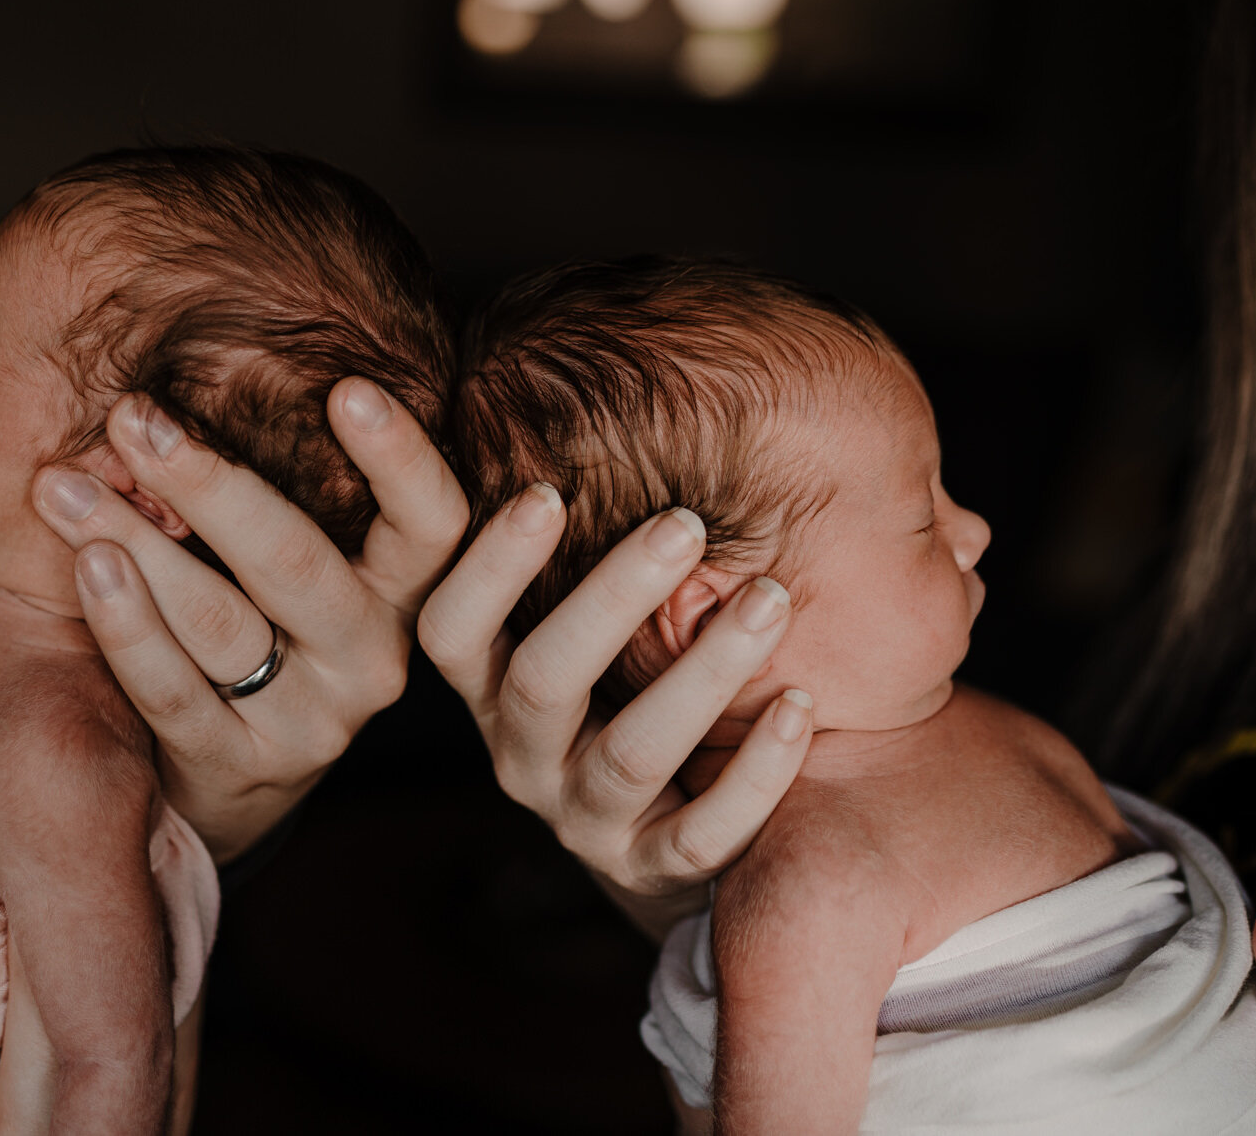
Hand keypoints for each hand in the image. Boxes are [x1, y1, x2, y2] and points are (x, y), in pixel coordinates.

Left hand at [33, 377, 466, 863]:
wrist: (232, 772)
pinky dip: (124, 624)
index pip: (431, 521)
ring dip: (137, 543)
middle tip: (134, 417)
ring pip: (222, 622)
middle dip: (210, 484)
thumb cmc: (265, 624)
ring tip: (67, 486)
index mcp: (402, 592)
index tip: (347, 388)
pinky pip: (173, 690)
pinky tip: (87, 565)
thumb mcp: (301, 562)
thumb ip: (293, 485)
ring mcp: (310, 722)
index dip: (401, 458)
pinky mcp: (238, 769)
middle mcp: (372, 657)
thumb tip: (200, 374)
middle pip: (298, 564)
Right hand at [418, 488, 813, 940]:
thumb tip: (583, 383)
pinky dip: (755, 772)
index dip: (488, 565)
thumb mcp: (581, 618)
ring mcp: (584, 819)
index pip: (451, 626)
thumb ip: (573, 532)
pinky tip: (804, 705)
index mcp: (487, 684)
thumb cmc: (623, 678)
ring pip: (631, 754)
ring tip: (774, 598)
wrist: (664, 828)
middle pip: (541, 680)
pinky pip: (703, 835)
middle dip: (611, 599)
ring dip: (704, 673)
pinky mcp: (654, 870)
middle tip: (684, 520)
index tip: (544, 491)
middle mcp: (520, 754)